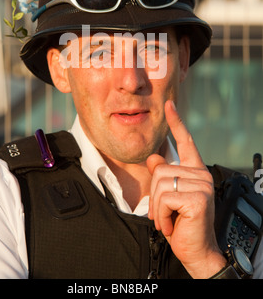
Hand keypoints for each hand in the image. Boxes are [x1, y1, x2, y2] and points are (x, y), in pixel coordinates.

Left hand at [147, 100, 225, 278]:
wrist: (196, 251)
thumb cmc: (183, 224)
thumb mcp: (167, 198)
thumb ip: (162, 176)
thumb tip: (153, 158)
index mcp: (195, 171)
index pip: (185, 142)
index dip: (176, 122)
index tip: (169, 104)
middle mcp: (201, 174)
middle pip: (160, 170)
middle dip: (155, 197)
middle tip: (165, 214)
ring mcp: (202, 185)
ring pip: (160, 184)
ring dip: (158, 208)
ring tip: (169, 220)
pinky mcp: (198, 197)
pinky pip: (165, 198)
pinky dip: (162, 215)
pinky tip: (173, 225)